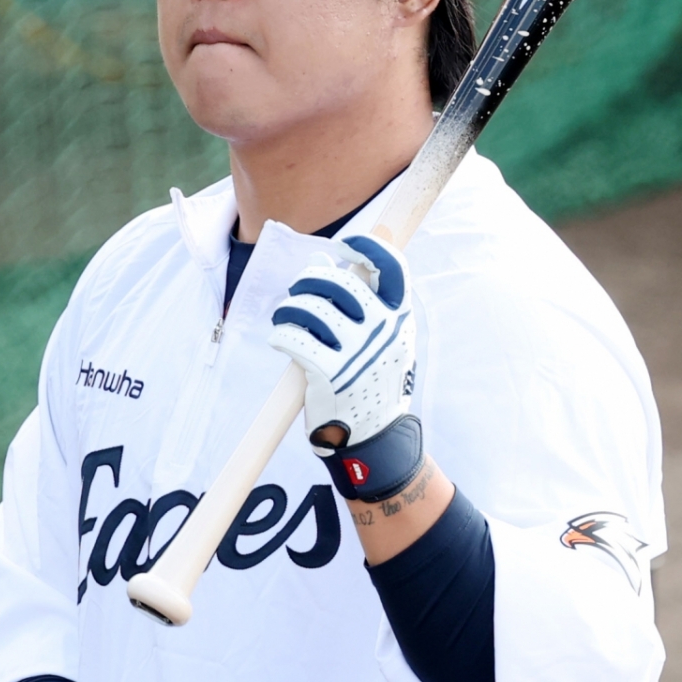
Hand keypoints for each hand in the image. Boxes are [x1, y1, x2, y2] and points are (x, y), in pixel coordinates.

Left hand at [269, 234, 422, 501]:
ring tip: (286, 316)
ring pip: (310, 307)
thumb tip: (322, 259)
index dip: (366, 246)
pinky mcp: (330, 374)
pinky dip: (282, 334)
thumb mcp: (379, 339)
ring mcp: (358, 352)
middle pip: (338, 280)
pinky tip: (281, 338)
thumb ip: (358, 300)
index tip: (345, 243)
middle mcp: (382, 331)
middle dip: (311, 279)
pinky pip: (295, 338)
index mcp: (399, 318)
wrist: (374, 438)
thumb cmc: (372, 380)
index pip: (391, 266)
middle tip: (300, 292)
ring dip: (289, 307)